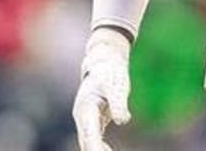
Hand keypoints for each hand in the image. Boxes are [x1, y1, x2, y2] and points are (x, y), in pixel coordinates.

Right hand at [72, 28, 132, 150]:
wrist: (105, 62)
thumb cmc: (111, 73)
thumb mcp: (117, 86)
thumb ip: (119, 104)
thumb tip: (123, 121)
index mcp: (86, 108)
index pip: (89, 134)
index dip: (95, 148)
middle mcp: (83, 116)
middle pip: (87, 141)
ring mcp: (87, 119)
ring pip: (89, 141)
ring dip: (97, 150)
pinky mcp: (94, 120)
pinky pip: (95, 138)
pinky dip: (100, 147)